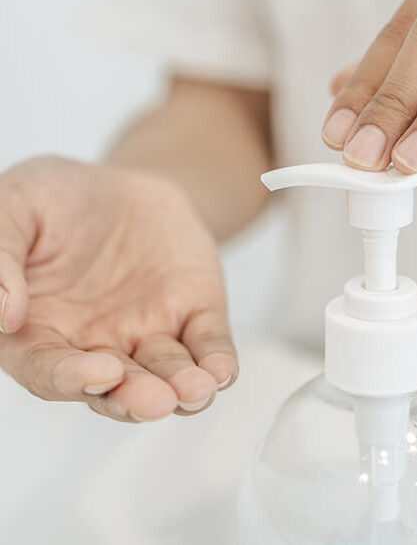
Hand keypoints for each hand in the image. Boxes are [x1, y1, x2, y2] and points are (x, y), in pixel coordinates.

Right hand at [0, 157, 236, 421]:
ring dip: (183, 389)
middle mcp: (94, 344)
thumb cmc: (58, 198)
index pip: (50, 370)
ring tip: (196, 392)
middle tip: (157, 402)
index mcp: (40, 329)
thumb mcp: (15, 207)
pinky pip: (206, 344)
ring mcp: (147, 333)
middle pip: (114, 387)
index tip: (103, 373)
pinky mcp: (192, 316)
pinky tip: (223, 371)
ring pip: (165, 374)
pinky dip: (217, 361)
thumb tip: (3, 314)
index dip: (73, 379)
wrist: (125, 185)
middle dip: (136, 398)